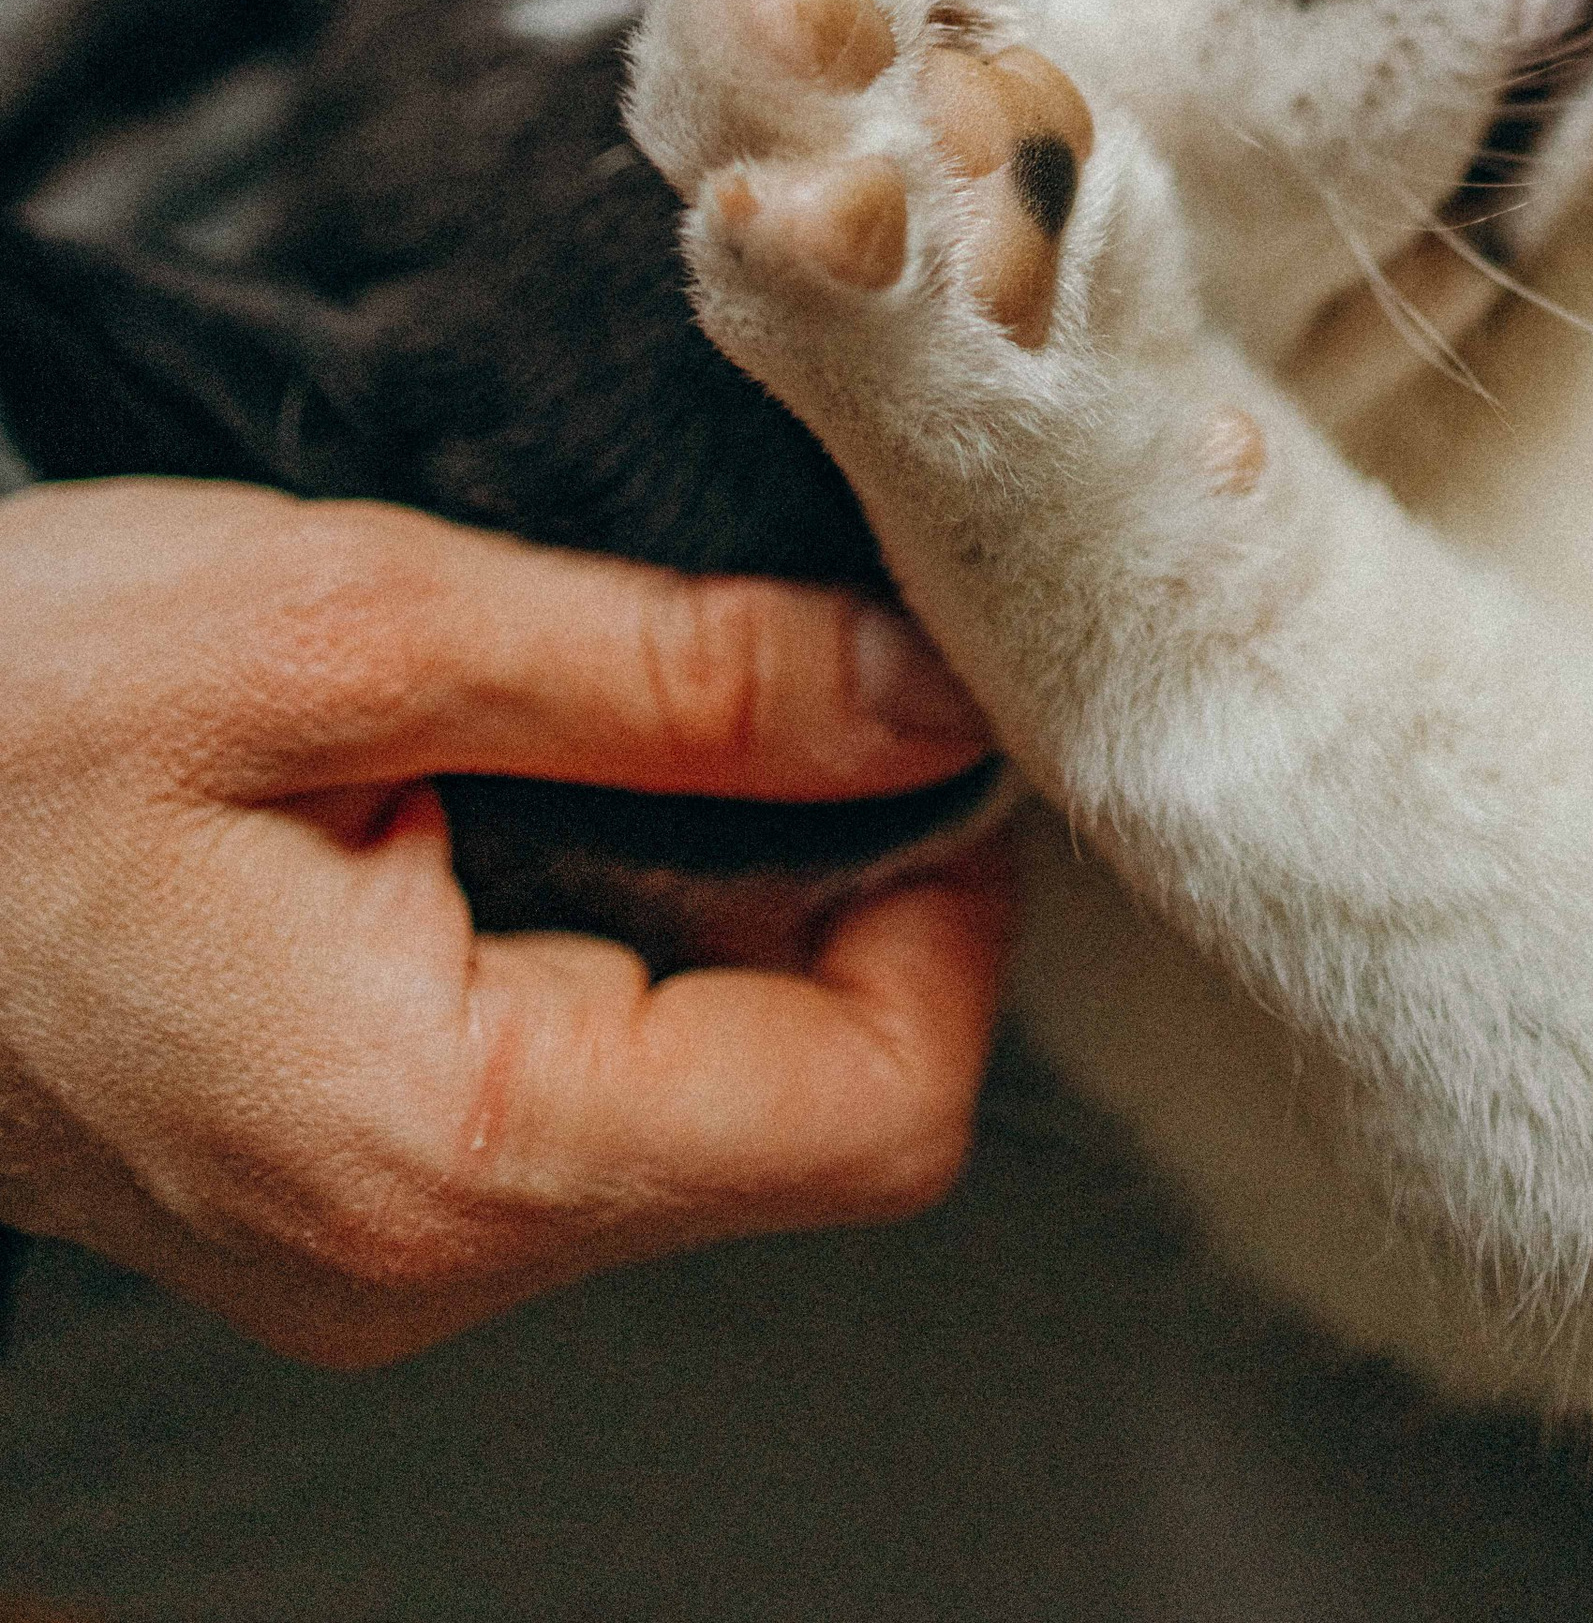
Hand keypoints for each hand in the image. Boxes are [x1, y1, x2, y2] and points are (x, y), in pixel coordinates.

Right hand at [0, 478, 1010, 1364]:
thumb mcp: (347, 626)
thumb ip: (668, 673)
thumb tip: (917, 693)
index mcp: (446, 1146)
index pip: (878, 1106)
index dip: (948, 897)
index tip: (910, 713)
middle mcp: (430, 1262)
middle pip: (816, 1117)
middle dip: (849, 889)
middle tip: (773, 678)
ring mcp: (385, 1255)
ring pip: (714, 1108)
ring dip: (733, 905)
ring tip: (622, 725)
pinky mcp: (348, 1201)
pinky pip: (590, 1098)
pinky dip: (626, 938)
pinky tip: (534, 799)